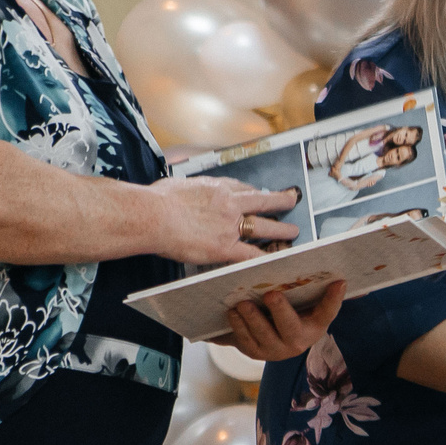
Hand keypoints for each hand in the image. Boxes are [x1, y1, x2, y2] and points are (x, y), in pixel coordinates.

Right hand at [147, 175, 299, 264]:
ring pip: (264, 227)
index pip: (241, 187)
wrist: (152, 215)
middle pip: (261, 201)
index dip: (253, 191)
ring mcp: (230, 226)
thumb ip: (187, 189)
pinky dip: (265, 257)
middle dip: (280, 201)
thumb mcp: (176, 184)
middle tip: (291, 200)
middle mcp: (228, 204)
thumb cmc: (155, 200)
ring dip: (282, 230)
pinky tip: (276, 260)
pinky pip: (252, 254)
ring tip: (293, 232)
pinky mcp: (225, 247)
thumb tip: (181, 191)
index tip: (259, 193)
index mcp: (215, 188)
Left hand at [223, 282, 344, 362]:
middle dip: (280, 311)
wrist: (268, 340)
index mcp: (315, 327)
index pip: (328, 312)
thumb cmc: (288, 315)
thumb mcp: (302, 306)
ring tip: (242, 304)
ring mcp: (276, 350)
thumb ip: (315, 293)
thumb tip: (338, 278)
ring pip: (264, 335)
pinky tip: (233, 312)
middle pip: (290, 327)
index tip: (339, 282)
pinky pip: (246, 341)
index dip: (334, 299)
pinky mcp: (256, 353)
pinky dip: (238, 326)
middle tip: (271, 294)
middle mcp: (298, 342)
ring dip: (252, 319)